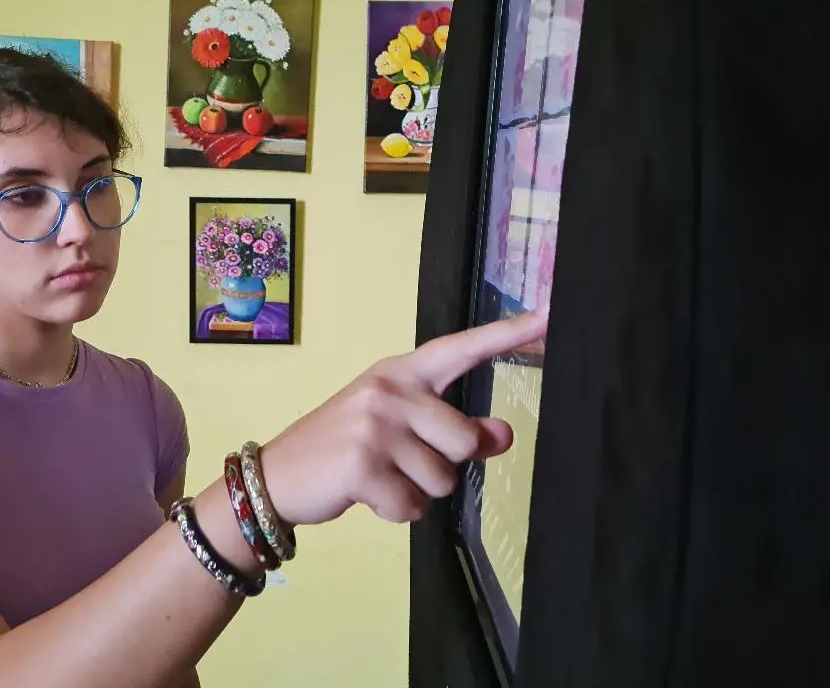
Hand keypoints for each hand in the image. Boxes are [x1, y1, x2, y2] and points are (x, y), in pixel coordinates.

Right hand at [259, 310, 548, 526]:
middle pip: (465, 441)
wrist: (277, 475)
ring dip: (418, 492)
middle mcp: (391, 391)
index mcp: (401, 372)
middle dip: (443, 466)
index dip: (508, 335)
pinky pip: (413, 507)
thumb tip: (503, 435)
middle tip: (401, 463)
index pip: (462, 350)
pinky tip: (367, 496)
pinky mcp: (362, 466)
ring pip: (443, 480)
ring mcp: (375, 427)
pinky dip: (396, 513)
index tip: (552, 316)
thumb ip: (451, 429)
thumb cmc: (343, 447)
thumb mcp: (398, 428)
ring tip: (381, 477)